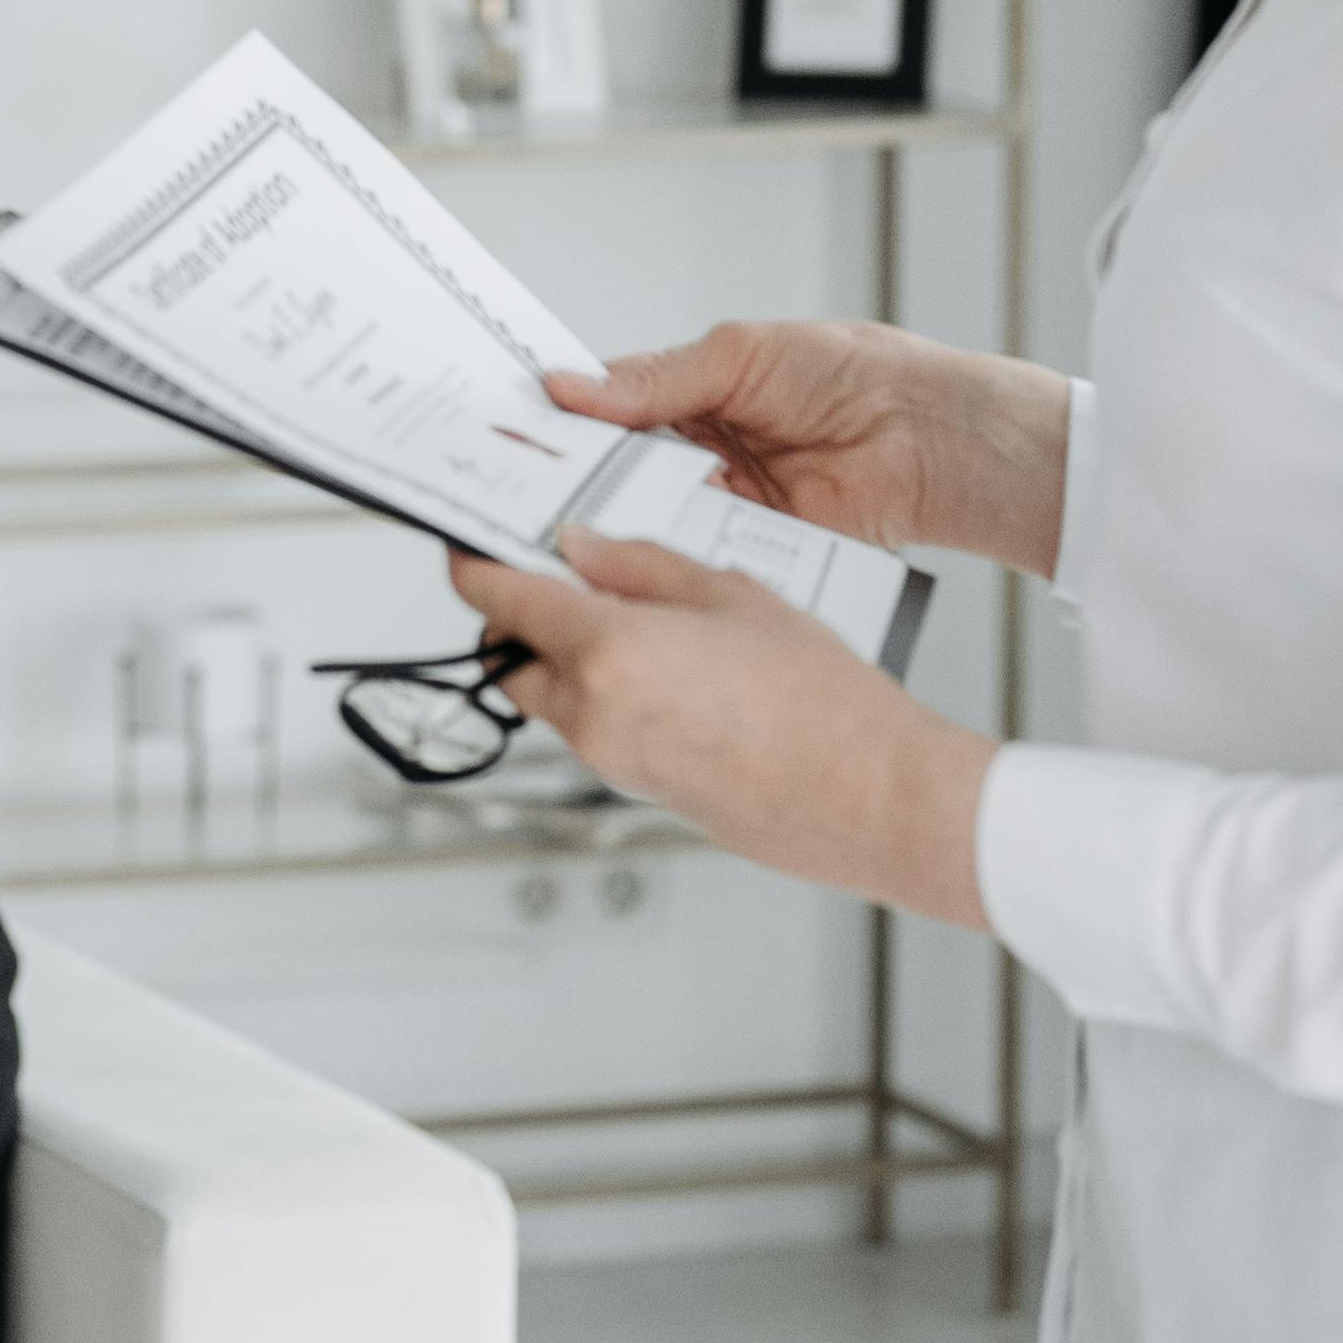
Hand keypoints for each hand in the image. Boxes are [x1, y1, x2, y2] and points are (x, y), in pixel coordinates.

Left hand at [446, 535, 995, 930]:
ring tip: (637, 616)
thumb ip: (642, 566)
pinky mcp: (637, 791)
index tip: (469, 543)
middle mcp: (591, 714)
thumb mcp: (732, 596)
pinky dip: (604, 693)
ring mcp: (610, 761)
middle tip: (563, 573)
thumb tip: (580, 548)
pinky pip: (594, 730)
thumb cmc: (823, 702)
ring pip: (551, 696)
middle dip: (519, 615)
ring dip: (564, 656)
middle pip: (509, 657)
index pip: (498, 600)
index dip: (473, 564)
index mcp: (607, 651)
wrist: (872, 798)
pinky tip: (670, 666)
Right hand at [550, 320, 1075, 576]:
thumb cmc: (856, 373)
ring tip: (562, 527)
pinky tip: (630, 556)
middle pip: (614, 470)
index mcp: (689, 390)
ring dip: (613, 520)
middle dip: (572, 480)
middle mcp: (697, 448)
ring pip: (645, 516)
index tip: (505, 435)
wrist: (934, 439)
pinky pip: (693, 553)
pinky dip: (664, 555)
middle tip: (517, 492)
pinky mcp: (750, 546)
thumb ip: (655, 381)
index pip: (603, 408)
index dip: (557, 422)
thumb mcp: (743, 356)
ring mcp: (721, 501)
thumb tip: (571, 386)